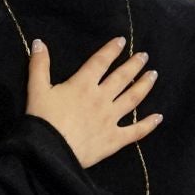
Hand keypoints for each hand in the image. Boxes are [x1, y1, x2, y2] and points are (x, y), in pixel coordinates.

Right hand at [24, 37, 161, 167]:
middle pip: (121, 78)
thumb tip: (38, 42)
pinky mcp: (115, 139)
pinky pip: (136, 131)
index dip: (111, 50)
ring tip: (153, 75)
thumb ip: (39, 65)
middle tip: (145, 56)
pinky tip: (159, 117)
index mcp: (83, 85)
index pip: (100, 62)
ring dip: (144, 85)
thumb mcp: (36, 90)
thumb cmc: (42, 120)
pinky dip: (148, 124)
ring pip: (132, 99)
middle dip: (134, 65)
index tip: (122, 41)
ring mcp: (111, 119)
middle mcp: (101, 98)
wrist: (50, 153)